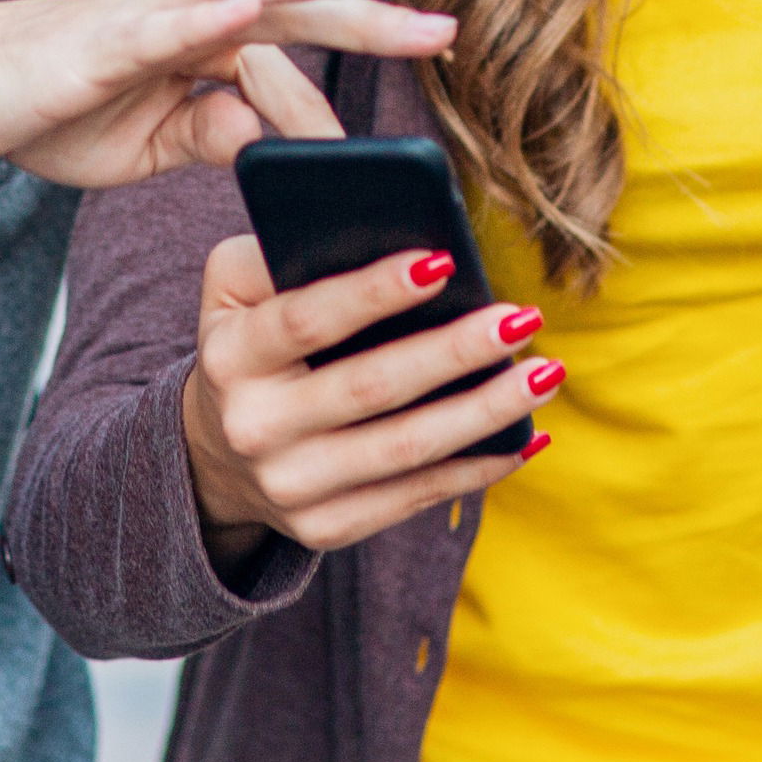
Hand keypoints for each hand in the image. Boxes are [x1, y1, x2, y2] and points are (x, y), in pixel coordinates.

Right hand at [0, 0, 451, 189]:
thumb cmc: (41, 108)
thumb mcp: (144, 143)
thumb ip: (208, 134)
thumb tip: (268, 139)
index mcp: (194, 39)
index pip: (291, 48)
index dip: (353, 66)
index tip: (418, 95)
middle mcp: (176, 12)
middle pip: (285, 4)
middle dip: (365, 16)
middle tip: (445, 31)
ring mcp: (135, 18)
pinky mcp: (91, 41)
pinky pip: (156, 22)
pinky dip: (202, 12)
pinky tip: (248, 9)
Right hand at [182, 233, 556, 570]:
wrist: (216, 451)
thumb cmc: (254, 343)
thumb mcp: (237, 289)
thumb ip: (283, 252)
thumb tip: (383, 233)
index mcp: (232, 356)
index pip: (308, 318)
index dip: (375, 292)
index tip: (445, 260)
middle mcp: (254, 427)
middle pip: (371, 387)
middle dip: (454, 352)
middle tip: (520, 318)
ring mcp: (290, 487)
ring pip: (405, 450)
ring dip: (486, 412)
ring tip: (545, 372)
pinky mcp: (326, 528)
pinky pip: (415, 496)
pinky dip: (478, 467)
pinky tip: (526, 435)